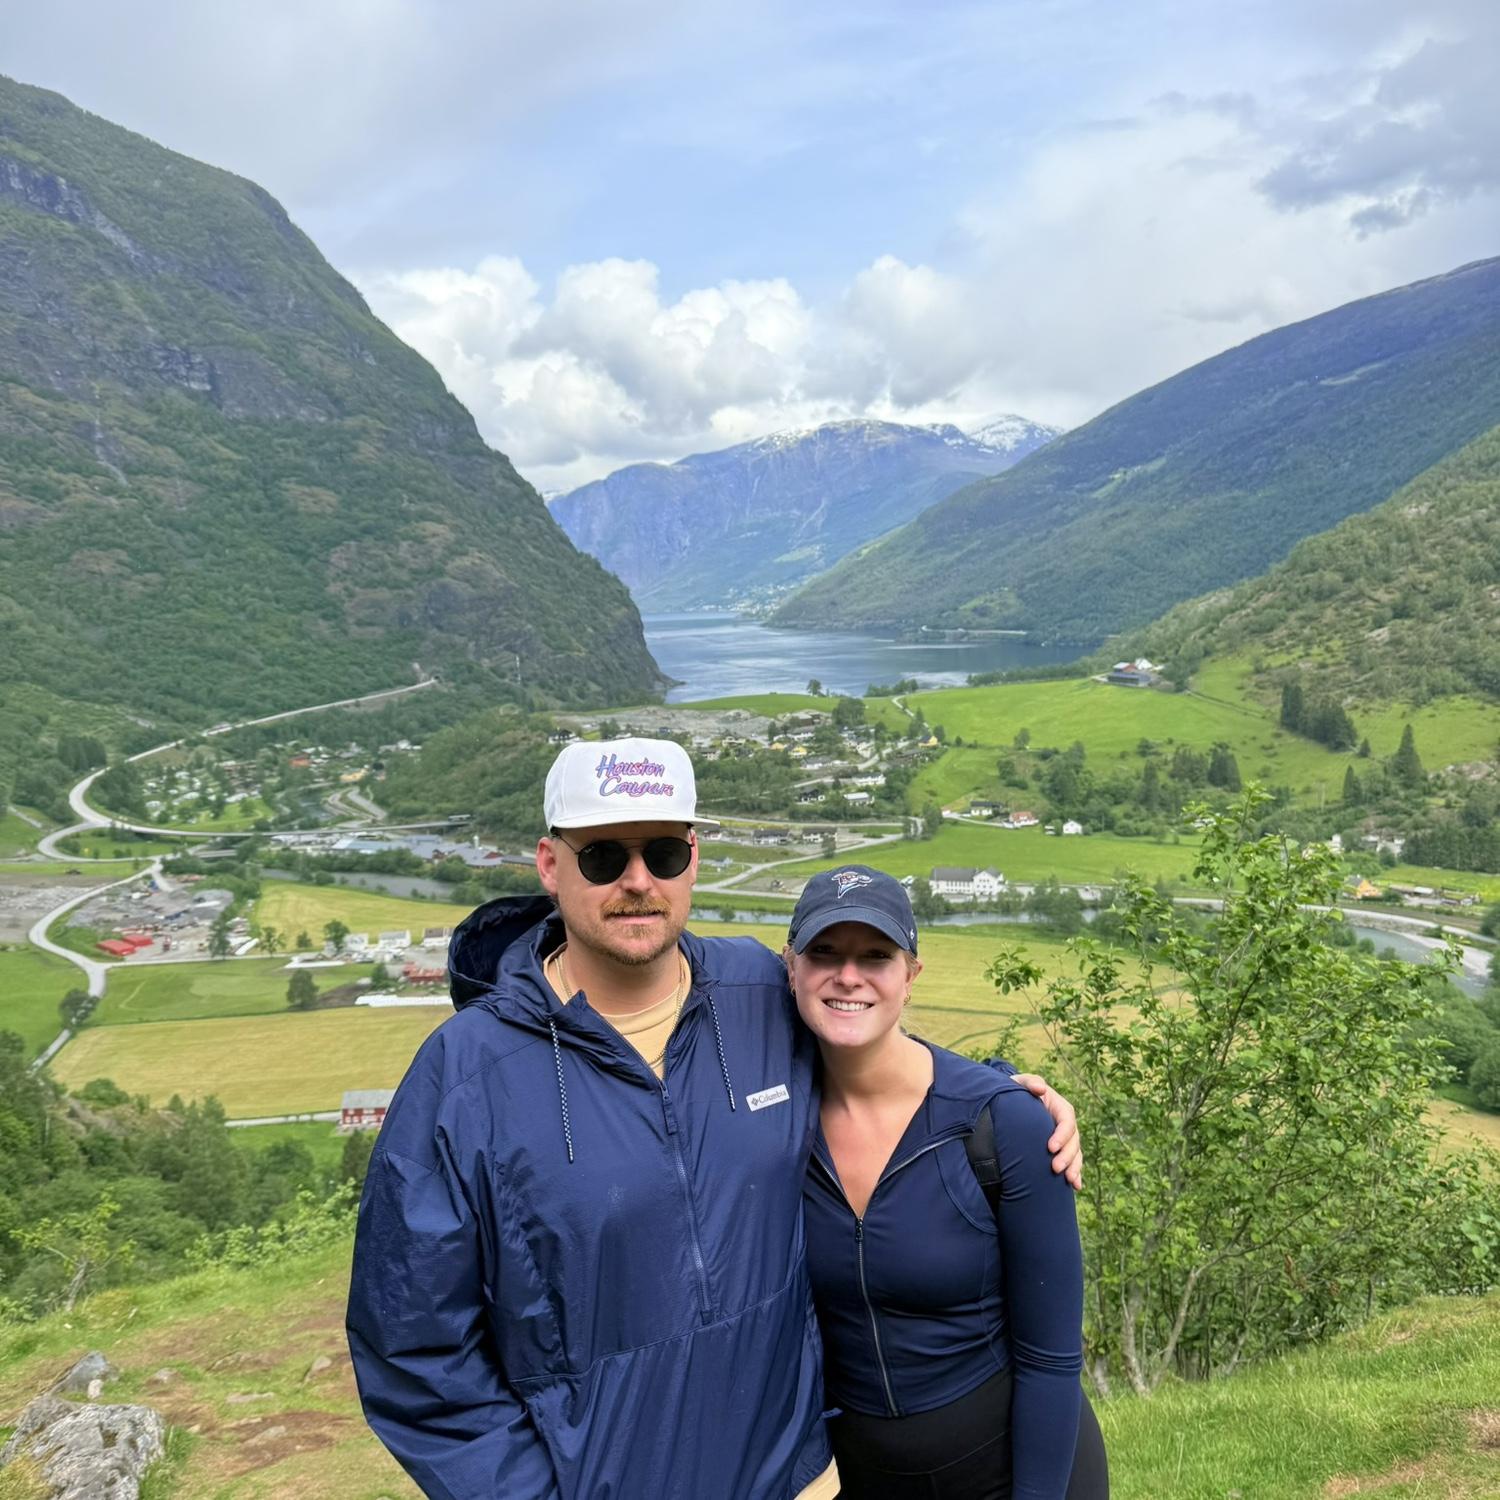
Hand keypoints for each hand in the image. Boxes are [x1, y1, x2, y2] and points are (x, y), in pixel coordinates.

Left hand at [1012, 1073, 1081, 1189]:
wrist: (1010, 1104)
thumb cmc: (1016, 1092)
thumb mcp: (1020, 1083)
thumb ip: (1030, 1082)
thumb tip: (1041, 1089)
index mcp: (1060, 1108)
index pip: (1067, 1122)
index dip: (1062, 1135)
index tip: (1050, 1147)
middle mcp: (1065, 1124)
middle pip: (1073, 1141)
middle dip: (1067, 1156)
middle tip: (1055, 1168)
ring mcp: (1064, 1138)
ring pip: (1075, 1154)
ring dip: (1074, 1167)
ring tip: (1068, 1180)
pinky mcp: (1060, 1150)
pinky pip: (1072, 1162)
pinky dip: (1076, 1173)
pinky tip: (1076, 1186)